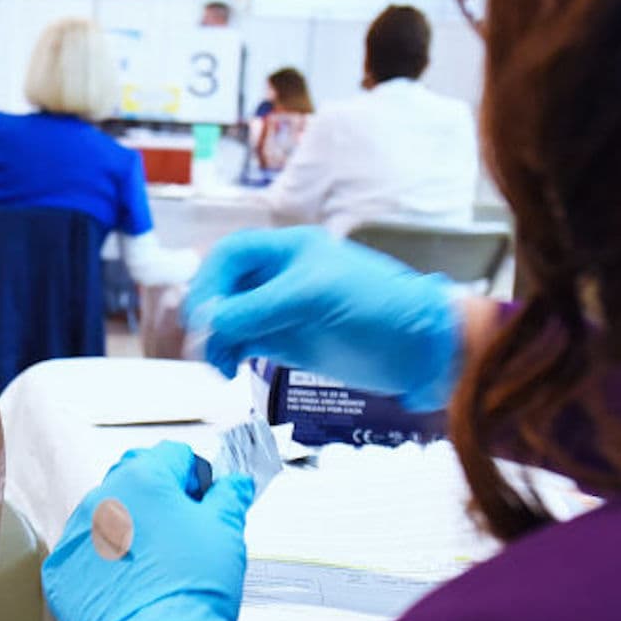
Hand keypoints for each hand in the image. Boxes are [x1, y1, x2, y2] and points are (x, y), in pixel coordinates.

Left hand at [42, 442, 250, 620]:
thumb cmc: (188, 594)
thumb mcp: (225, 532)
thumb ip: (228, 498)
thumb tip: (232, 486)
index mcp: (143, 479)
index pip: (172, 454)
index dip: (195, 476)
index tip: (203, 497)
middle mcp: (103, 498)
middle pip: (135, 478)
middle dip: (160, 496)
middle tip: (183, 528)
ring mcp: (78, 532)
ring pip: (108, 514)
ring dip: (131, 527)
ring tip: (158, 562)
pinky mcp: (63, 566)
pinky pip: (86, 549)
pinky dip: (106, 559)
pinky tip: (132, 580)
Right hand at [184, 227, 461, 410]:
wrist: (419, 349)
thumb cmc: (374, 307)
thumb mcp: (312, 297)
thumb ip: (256, 308)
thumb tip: (208, 322)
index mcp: (287, 251)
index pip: (231, 255)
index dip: (209, 278)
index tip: (202, 311)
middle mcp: (279, 277)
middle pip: (224, 287)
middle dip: (209, 312)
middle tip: (203, 341)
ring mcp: (281, 311)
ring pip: (229, 318)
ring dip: (215, 338)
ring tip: (220, 364)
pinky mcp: (287, 342)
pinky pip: (243, 342)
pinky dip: (229, 353)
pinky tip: (230, 368)